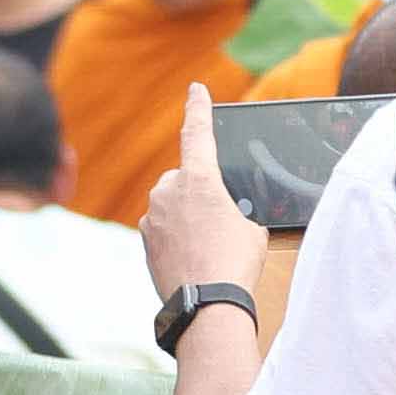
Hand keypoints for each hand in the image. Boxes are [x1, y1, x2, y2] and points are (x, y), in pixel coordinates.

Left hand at [141, 89, 257, 323]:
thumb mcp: (251, 228)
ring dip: (186, 216)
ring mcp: (153, 215)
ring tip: (207, 247)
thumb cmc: (234, 265)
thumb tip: (221, 216)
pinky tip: (191, 257)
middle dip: (199, 192)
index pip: (198, 132)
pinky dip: (175, 236)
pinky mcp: (145, 238)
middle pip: (185, 178)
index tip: (196, 89)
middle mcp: (169, 191)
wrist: (207, 305)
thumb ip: (233, 209)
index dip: (199, 107)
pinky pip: (162, 226)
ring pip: (171, 203)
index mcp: (199, 180)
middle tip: (219, 223)